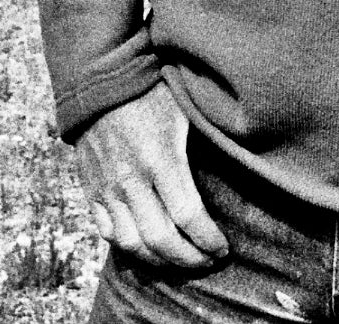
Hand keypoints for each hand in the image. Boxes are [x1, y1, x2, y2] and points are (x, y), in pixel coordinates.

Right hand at [74, 82, 229, 268]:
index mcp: (160, 156)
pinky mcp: (91, 187)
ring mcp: (107, 185)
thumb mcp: (184, 107)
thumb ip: (207, 140)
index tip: (224, 248)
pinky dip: (128, 246)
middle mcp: (131, 177)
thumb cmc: (152, 88)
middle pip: (161, 240)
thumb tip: (248, 156)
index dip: (209, 241)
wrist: (100, 77)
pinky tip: (147, 246)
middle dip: (190, 260)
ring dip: (159, 262)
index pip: (188, 216)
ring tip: (179, 260)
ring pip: (132, 244)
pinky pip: (107, 231)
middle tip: (208, 260)